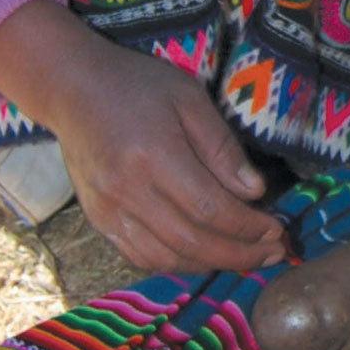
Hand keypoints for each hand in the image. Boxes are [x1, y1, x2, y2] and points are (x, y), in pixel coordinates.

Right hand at [0, 1, 285, 273]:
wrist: (72, 90)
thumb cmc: (138, 86)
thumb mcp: (190, 99)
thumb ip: (223, 148)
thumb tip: (256, 191)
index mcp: (155, 156)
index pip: (211, 209)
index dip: (249, 227)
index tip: (276, 230)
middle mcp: (128, 191)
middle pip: (192, 241)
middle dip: (240, 254)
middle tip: (273, 252)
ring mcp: (108, 210)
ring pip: (167, 257)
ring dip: (212, 264)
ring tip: (246, 257)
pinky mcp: (98, 220)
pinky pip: (141, 256)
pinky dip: (176, 262)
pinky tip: (203, 254)